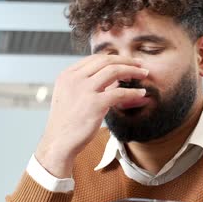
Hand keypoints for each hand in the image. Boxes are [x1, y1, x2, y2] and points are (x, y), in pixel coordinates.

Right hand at [35, 55, 150, 177]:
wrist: (58, 142)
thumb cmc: (67, 123)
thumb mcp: (72, 97)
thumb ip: (90, 86)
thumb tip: (115, 80)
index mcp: (67, 75)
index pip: (94, 59)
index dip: (113, 59)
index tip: (126, 62)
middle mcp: (74, 78)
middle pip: (106, 61)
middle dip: (126, 60)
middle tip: (140, 64)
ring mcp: (84, 90)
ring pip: (114, 71)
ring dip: (132, 70)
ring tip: (144, 74)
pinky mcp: (95, 104)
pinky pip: (120, 93)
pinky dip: (133, 92)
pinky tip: (141, 93)